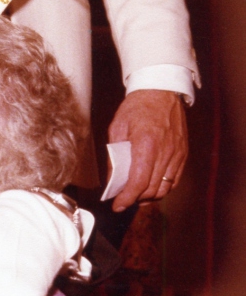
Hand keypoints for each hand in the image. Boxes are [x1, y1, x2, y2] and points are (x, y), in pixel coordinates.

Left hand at [107, 90, 186, 210]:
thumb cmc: (136, 107)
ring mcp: (177, 153)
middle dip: (135, 200)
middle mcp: (165, 152)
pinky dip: (162, 188)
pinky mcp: (183, 153)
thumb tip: (112, 179)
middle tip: (122, 201)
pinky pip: (174, 179)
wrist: (161, 90)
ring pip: (164, 187)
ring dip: (149, 197)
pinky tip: (150, 188)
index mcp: (146, 144)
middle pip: (152, 189)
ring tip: (135, 197)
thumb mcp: (117, 129)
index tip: (117, 205)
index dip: (127, 198)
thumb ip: (114, 156)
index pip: (138, 182)